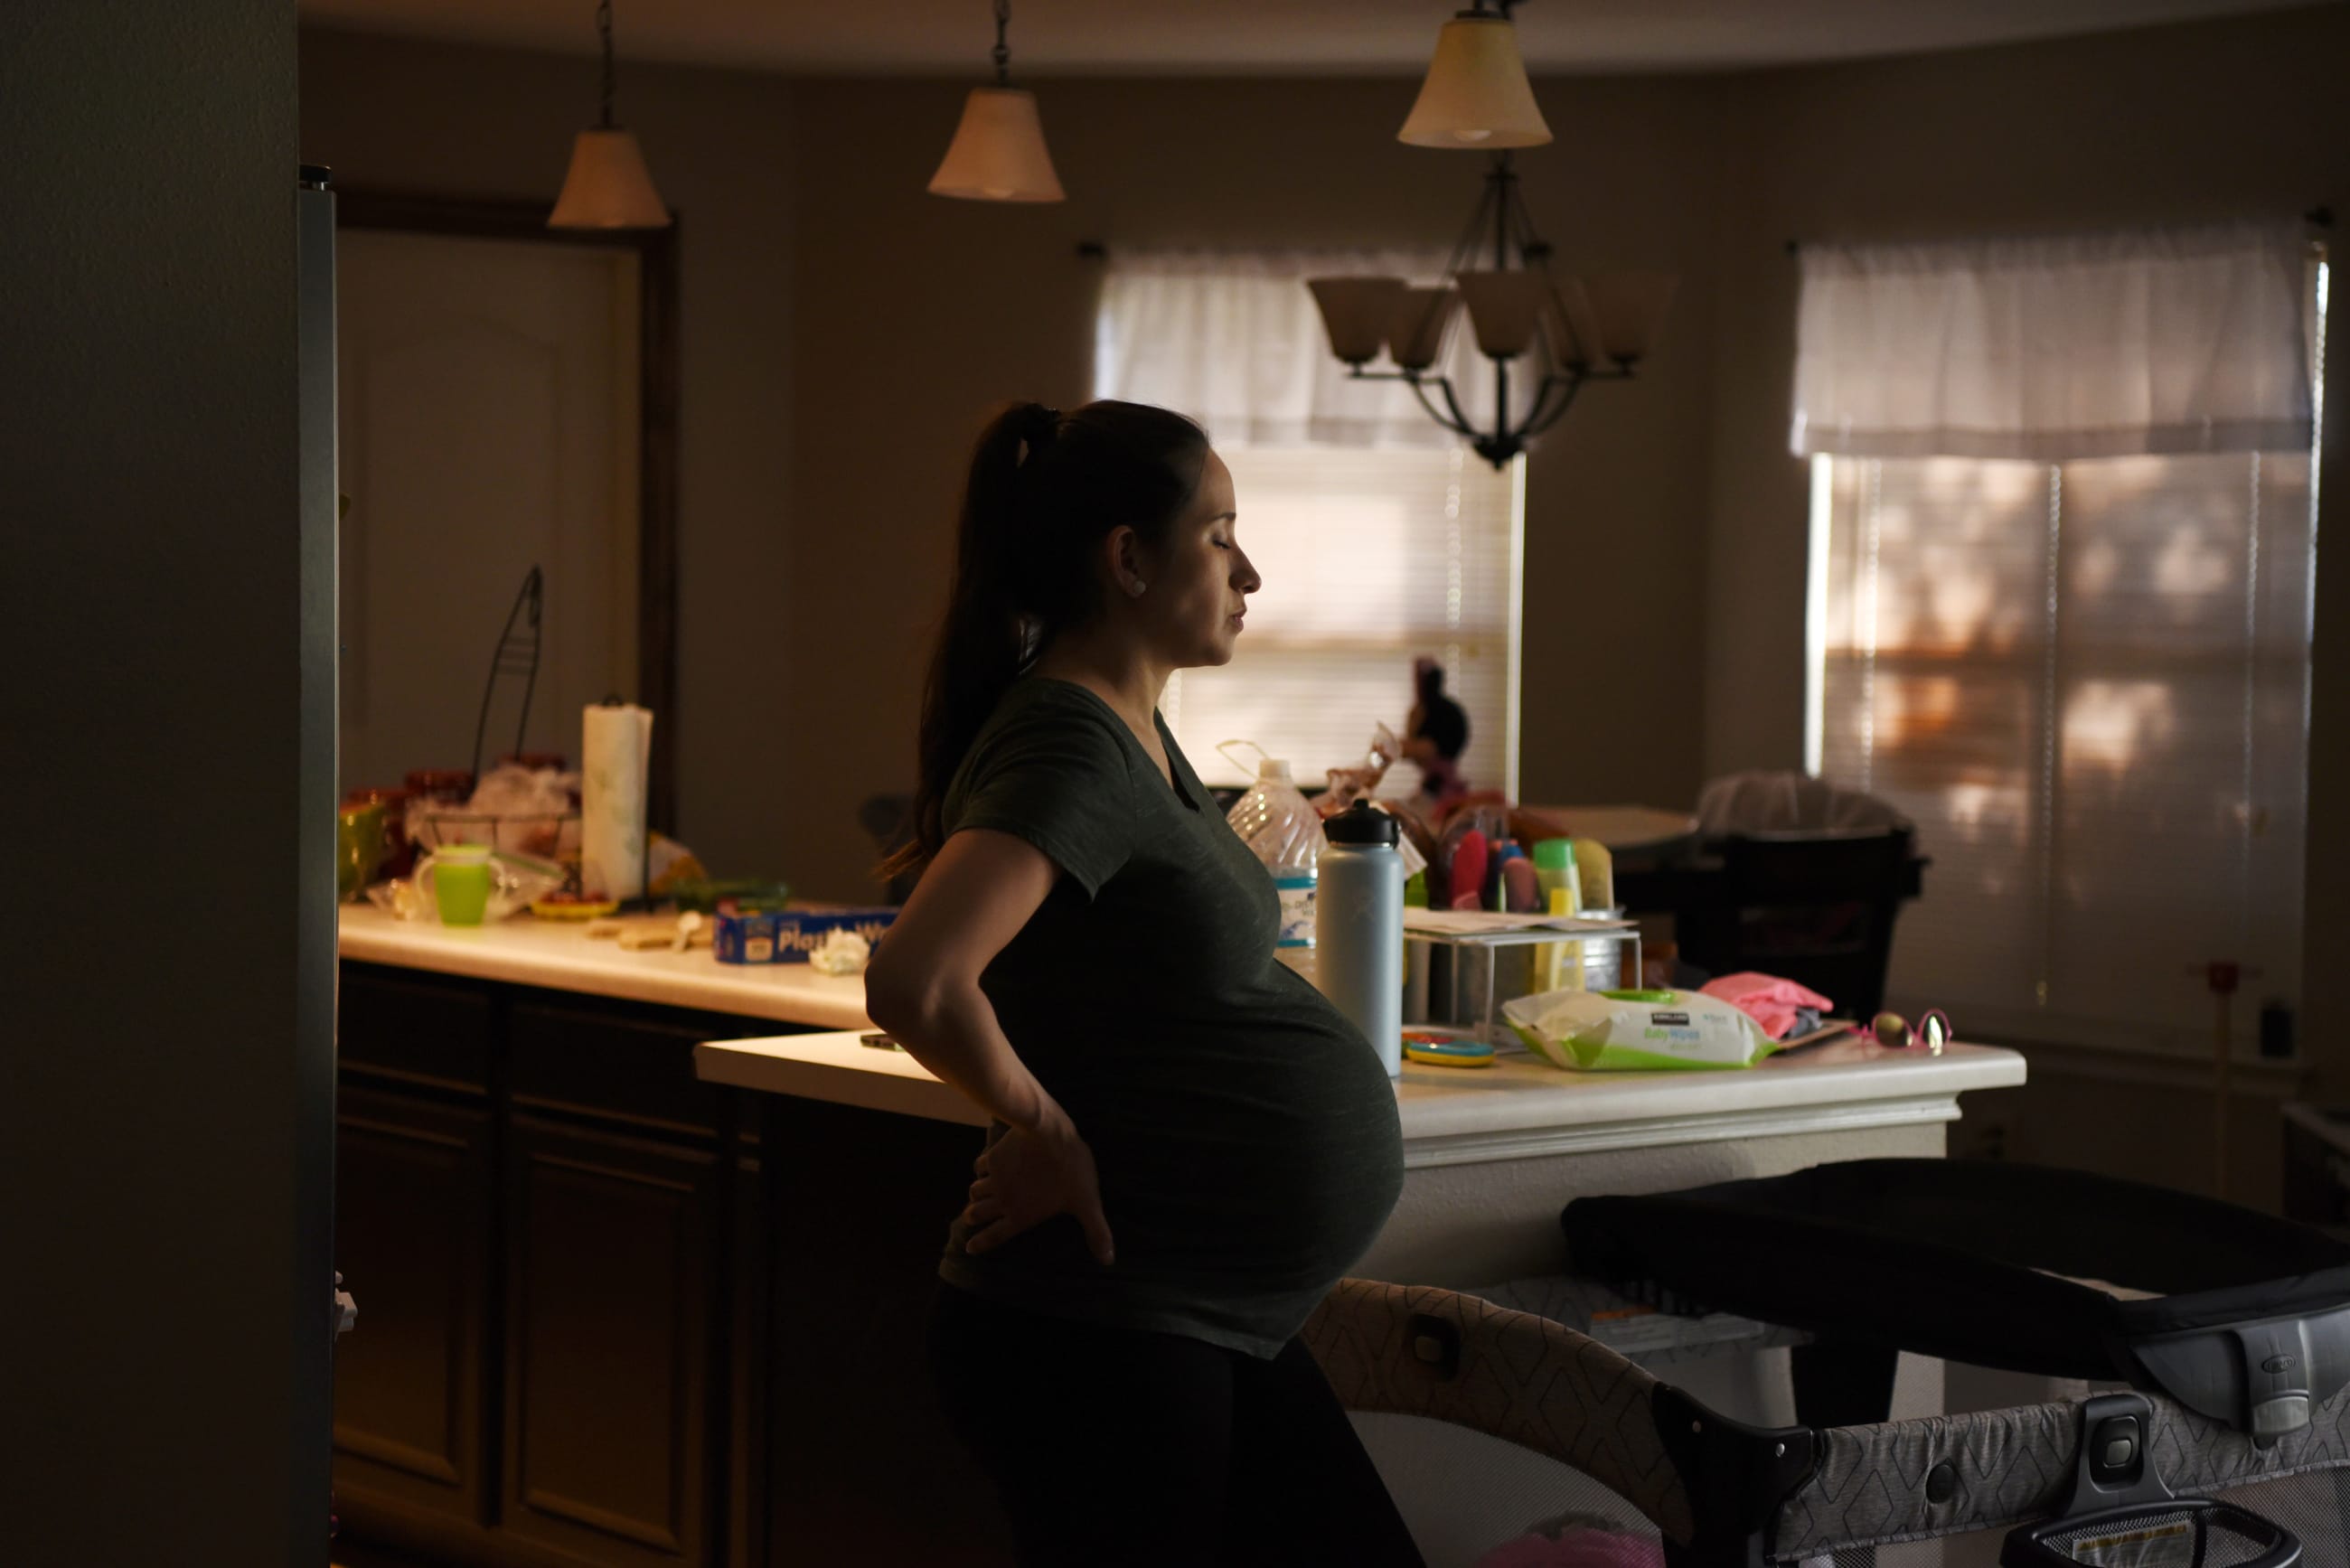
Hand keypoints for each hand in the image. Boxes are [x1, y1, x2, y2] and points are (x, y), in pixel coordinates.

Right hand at [961, 1108, 1114, 1266]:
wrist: (1048, 1132)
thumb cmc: (1070, 1169)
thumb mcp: (1087, 1202)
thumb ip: (1096, 1231)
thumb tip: (1108, 1261)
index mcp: (1021, 1215)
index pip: (995, 1235)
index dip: (980, 1243)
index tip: (969, 1247)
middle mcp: (1003, 1200)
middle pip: (978, 1213)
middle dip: (972, 1217)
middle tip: (970, 1219)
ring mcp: (995, 1177)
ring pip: (976, 1190)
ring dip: (975, 1195)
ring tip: (975, 1196)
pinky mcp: (993, 1156)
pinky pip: (980, 1166)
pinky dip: (979, 1170)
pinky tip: (983, 1168)